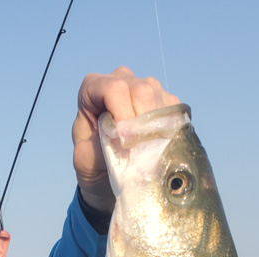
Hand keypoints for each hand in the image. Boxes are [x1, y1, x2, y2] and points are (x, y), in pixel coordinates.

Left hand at [72, 66, 179, 212]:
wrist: (108, 174)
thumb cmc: (92, 163)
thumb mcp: (84, 161)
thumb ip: (95, 147)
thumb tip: (120, 137)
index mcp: (94, 87)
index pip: (113, 88)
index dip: (122, 112)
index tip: (124, 140)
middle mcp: (121, 80)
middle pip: (141, 89)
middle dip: (141, 122)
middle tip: (137, 149)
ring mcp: (146, 87)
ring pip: (159, 99)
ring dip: (155, 128)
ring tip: (144, 150)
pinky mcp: (166, 102)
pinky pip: (174, 111)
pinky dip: (168, 131)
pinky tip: (157, 146)